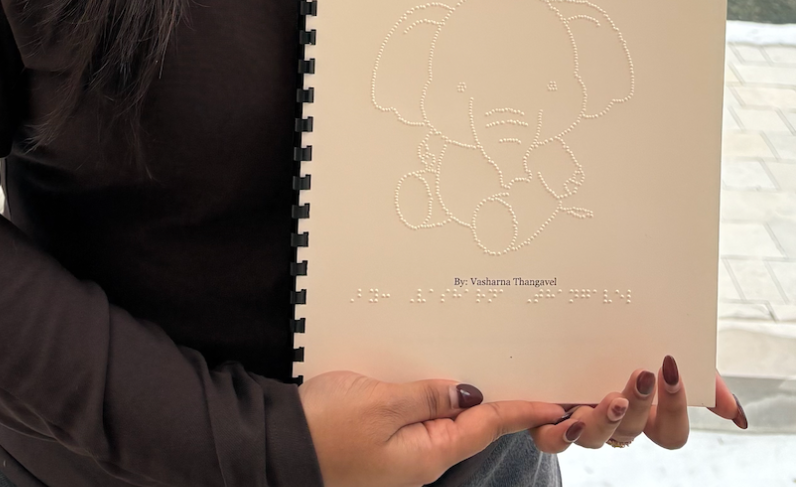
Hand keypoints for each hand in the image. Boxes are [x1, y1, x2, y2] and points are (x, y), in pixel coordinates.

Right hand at [301, 371, 566, 486]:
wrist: (278, 450)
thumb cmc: (325, 429)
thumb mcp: (379, 403)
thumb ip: (426, 395)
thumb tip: (467, 392)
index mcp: (429, 452)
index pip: (486, 426)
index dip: (521, 412)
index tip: (556, 404)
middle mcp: (420, 457)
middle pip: (468, 427)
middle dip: (497, 406)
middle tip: (527, 382)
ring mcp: (398, 454)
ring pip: (440, 421)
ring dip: (462, 401)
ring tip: (486, 377)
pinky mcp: (377, 443)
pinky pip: (414, 420)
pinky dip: (430, 400)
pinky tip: (430, 385)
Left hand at [530, 356, 746, 451]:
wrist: (562, 317)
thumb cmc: (621, 340)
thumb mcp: (663, 349)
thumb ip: (702, 380)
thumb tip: (734, 416)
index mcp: (644, 413)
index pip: (670, 432)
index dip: (675, 408)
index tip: (670, 369)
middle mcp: (613, 421)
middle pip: (632, 431)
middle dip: (640, 406)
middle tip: (641, 374)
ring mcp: (580, 420)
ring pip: (594, 439)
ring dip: (603, 422)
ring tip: (609, 398)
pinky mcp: (544, 416)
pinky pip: (550, 441)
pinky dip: (558, 433)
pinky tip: (563, 411)